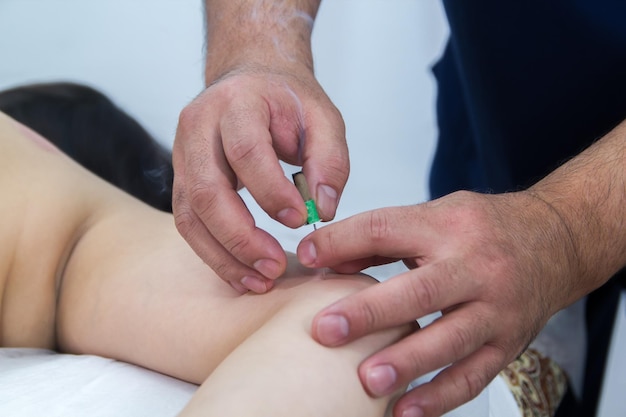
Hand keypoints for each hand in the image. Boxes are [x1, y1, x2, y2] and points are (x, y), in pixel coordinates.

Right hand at [173, 67, 347, 292]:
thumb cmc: (286, 100)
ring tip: (258, 281)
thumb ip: (330, 160)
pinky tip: (240, 273)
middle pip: (206, 190)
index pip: (246, 151)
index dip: (271, 192)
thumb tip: (322, 210)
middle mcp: (198, 126)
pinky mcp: (181, 179)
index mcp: (236, 102)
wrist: (250, 81)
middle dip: (241, 237)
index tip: (301, 221)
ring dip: (223, 255)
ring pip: (189, 215)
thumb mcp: (322, 117)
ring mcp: (182, 154)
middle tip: (275, 267)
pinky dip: (213, 253)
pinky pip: (188, 223)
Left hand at [297, 190, 581, 416]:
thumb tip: (323, 258)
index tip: (306, 256)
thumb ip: (378, 237)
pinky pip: (474, 375)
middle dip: (371, 312)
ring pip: (451, 339)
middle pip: (421, 290)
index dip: (342, 242)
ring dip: (408, 363)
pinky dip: (441, 397)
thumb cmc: (484, 228)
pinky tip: (407, 411)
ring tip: (368, 381)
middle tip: (326, 330)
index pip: (387, 228)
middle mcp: (475, 266)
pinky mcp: (508, 343)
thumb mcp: (433, 215)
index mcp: (448, 226)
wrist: (555, 241)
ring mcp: (496, 308)